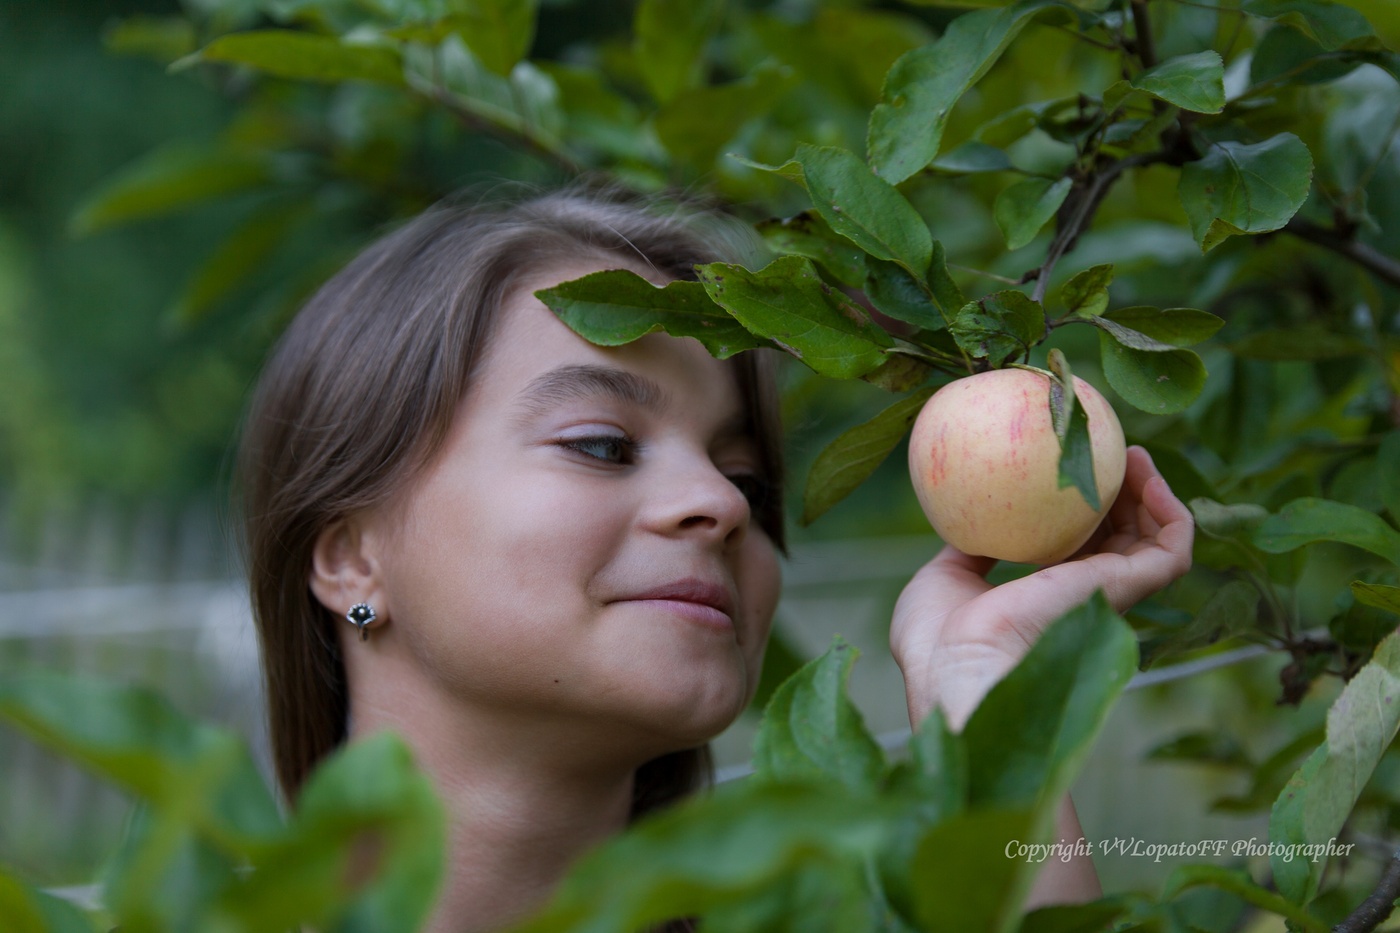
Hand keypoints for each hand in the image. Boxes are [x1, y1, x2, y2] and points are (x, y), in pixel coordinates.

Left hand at [890, 446, 1193, 729]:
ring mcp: (1105, 594)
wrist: (955, 668)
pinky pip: (1172, 550)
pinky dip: (1172, 513)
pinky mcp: (1124, 591)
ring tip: (1133, 454)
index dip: (1082, 510)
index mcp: (1040, 596)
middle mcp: (1079, 596)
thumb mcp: (943, 578)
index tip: (1071, 469)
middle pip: (1120, 538)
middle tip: (1109, 451)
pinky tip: (1148, 478)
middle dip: (1121, 494)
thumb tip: (966, 521)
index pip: (1078, 548)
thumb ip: (962, 551)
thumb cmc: (936, 640)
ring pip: (1153, 541)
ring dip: (1152, 493)